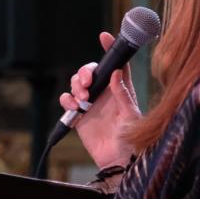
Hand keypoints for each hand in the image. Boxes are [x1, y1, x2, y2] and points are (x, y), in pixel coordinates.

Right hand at [58, 31, 139, 168]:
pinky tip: (74, 107)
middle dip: (85, 73)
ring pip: (77, 83)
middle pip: (90, 72)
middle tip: (87, 83)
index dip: (110, 49)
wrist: (117, 162)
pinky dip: (67, 100)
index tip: (104, 36)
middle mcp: (105, 93)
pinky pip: (67, 101)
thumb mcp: (131, 116)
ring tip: (82, 99)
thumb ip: (123, 94)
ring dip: (76, 86)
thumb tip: (118, 72)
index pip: (117, 64)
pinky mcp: (78, 116)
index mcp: (121, 90)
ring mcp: (90, 104)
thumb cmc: (131, 140)